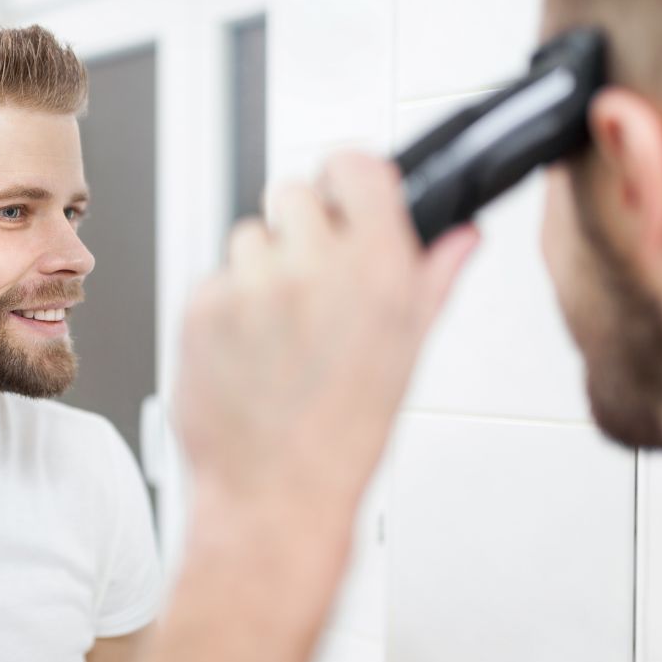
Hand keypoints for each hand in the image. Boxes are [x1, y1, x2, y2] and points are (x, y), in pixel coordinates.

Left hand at [174, 152, 478, 523]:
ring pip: (248, 236)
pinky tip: (244, 349)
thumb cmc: (342, 437)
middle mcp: (312, 267)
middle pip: (292, 193)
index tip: (343, 200)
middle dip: (301, 229)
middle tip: (307, 283)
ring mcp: (251, 285)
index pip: (353, 165)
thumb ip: (432, 279)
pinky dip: (224, 305)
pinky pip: (212, 278)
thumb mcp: (406, 354)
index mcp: (377, 270)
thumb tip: (460, 235)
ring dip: (259, 268)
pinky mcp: (201, 308)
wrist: (274, 496)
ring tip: (275, 330)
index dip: (347, 182)